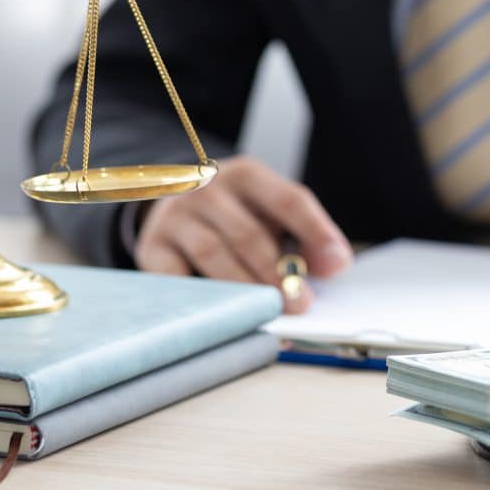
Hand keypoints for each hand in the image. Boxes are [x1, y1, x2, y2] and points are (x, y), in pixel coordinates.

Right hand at [134, 155, 352, 312]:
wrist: (173, 210)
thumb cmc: (237, 217)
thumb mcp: (271, 214)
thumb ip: (305, 237)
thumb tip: (335, 266)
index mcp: (248, 175)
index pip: (289, 200)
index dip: (316, 233)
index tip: (337, 267)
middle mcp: (208, 188)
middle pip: (250, 233)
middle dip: (279, 274)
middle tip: (302, 304)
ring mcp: (175, 216)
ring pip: (215, 254)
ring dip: (246, 287)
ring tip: (270, 312)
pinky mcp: (153, 246)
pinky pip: (177, 276)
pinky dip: (203, 297)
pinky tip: (225, 314)